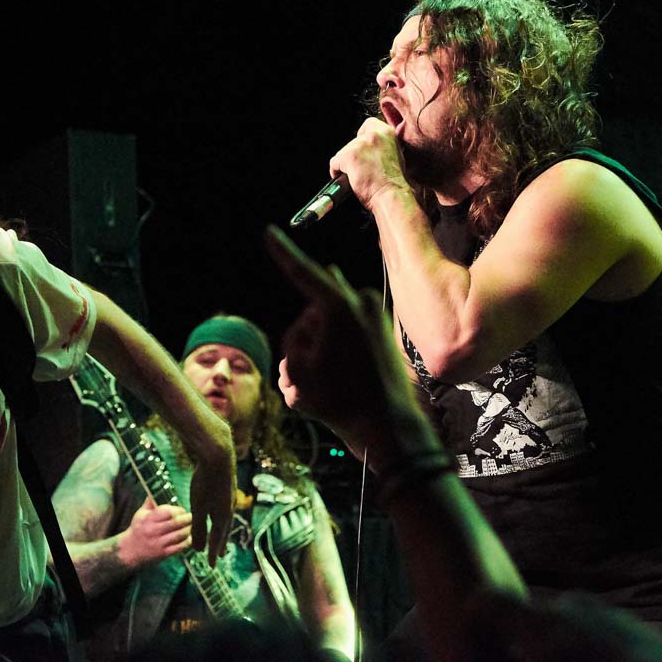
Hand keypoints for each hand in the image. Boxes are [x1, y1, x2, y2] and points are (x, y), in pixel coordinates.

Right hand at [117, 497, 192, 568]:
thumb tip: (157, 487)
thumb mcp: (140, 514)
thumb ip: (150, 502)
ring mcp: (159, 543)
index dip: (178, 510)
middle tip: (193, 516)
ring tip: (193, 525)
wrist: (130, 551)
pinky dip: (187, 542)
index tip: (182, 510)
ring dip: (189, 529)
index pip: (167, 512)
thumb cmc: (137, 529)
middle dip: (187, 519)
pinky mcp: (163, 554)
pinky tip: (190, 537)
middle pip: (175, 523)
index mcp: (148, 519)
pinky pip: (179, 547)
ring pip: (179, 535)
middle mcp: (153, 531)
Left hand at [184, 423, 234, 563]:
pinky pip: (225, 506)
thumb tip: (197, 549)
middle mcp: (229, 508)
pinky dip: (222, 515)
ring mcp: (230, 496)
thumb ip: (198, 528)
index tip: (212, 565)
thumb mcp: (198, 508)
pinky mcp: (228, 485)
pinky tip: (219, 509)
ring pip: (226, 518)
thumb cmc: (206, 482)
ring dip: (222, 529)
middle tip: (220, 554)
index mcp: (222, 516)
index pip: (217, 540)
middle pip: (224, 530)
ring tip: (220, 534)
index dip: (213, 553)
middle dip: (220, 543)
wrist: (218, 454)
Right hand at [266, 225, 421, 455]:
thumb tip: (306, 334)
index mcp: (338, 307)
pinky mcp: (382, 332)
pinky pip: (348, 332)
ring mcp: (374, 316)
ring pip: (328, 324)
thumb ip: (294, 341)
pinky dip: (336, 353)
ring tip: (322, 388)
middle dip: (303, 338)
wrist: (392, 429)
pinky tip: (335, 385)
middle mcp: (359, 304)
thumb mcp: (299, 373)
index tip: (269, 232)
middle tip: (308, 375)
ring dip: (318, 350)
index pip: (302, 272)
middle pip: (312, 309)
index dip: (282, 252)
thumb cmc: (343, 403)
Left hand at [329, 117, 411, 209]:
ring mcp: (359, 145)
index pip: (368, 124)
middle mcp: (373, 135)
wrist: (391, 195)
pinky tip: (348, 180)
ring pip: (343, 152)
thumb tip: (372, 150)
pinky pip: (334, 163)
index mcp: (387, 133)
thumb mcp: (396, 156)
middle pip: (353, 141)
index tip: (363, 149)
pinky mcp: (348, 156)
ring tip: (358, 176)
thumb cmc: (394, 182)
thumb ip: (383, 147)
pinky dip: (337, 172)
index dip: (363, 138)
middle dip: (354, 154)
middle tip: (362, 168)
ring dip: (347, 164)